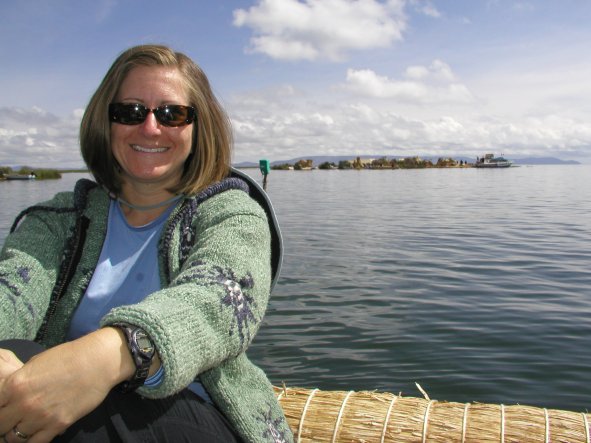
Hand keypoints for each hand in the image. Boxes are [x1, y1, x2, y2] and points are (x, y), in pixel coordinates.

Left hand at [0, 329, 134, 442]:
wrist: (98, 361)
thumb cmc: (69, 356)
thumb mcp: (36, 363)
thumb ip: (20, 382)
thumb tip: (12, 395)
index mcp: (15, 384)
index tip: (5, 408)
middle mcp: (23, 403)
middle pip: (0, 425)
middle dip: (4, 423)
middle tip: (13, 419)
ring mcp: (40, 416)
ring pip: (14, 438)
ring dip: (17, 433)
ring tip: (25, 427)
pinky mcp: (58, 425)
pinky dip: (33, 440)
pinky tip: (37, 433)